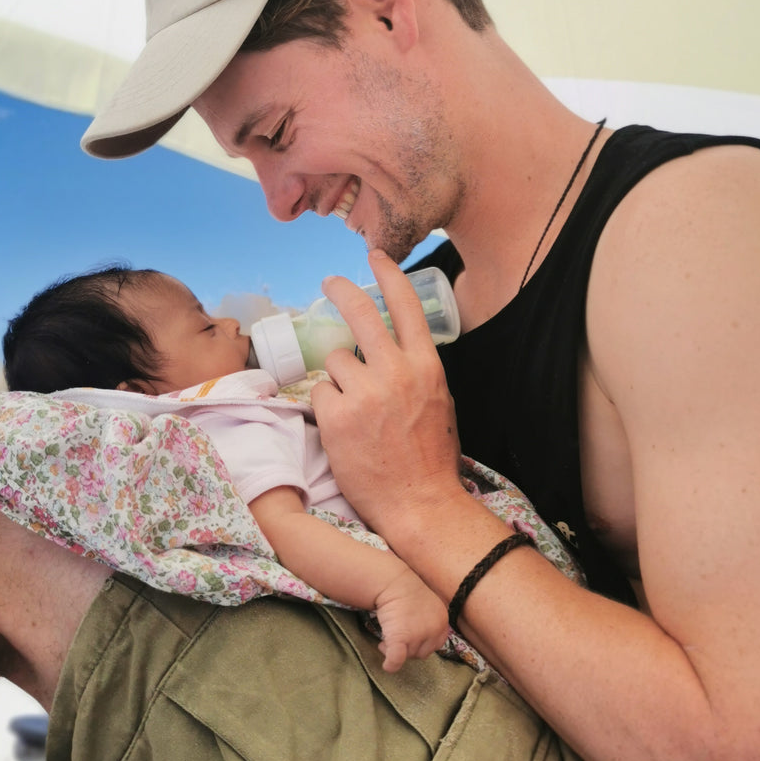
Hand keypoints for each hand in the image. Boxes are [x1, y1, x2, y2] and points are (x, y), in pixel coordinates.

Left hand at [311, 252, 464, 542]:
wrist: (420, 504)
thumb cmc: (431, 458)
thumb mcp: (439, 402)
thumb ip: (415, 371)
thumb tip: (391, 350)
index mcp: (426, 366)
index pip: (406, 305)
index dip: (388, 275)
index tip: (375, 256)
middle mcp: (396, 372)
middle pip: (361, 313)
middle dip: (342, 290)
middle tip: (329, 283)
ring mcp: (365, 392)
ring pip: (335, 361)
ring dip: (339, 379)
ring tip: (355, 412)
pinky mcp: (337, 416)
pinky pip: (320, 394)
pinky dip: (328, 408)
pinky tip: (344, 430)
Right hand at [373, 564, 449, 672]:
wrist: (392, 581)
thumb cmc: (406, 592)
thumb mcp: (429, 605)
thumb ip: (431, 622)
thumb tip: (424, 640)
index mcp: (442, 621)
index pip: (436, 644)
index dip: (422, 643)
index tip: (410, 636)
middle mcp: (435, 628)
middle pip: (422, 652)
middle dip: (408, 647)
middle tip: (395, 634)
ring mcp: (419, 634)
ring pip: (408, 654)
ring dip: (397, 649)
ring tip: (387, 636)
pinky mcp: (400, 637)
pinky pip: (397, 658)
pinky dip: (392, 663)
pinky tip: (387, 665)